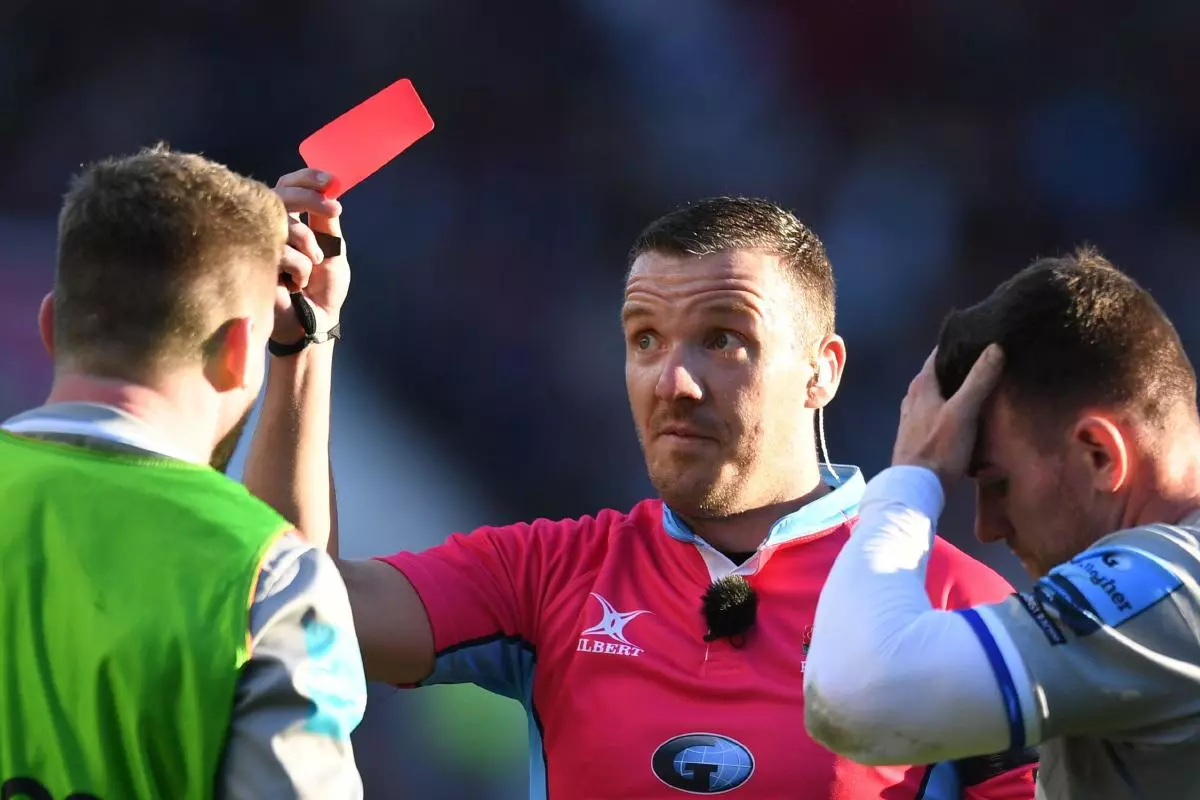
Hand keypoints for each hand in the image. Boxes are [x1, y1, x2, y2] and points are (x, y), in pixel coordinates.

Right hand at [272, 169, 350, 342]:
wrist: (313, 324)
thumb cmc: (323, 290)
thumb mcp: (332, 250)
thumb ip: (326, 223)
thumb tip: (327, 190)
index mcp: (290, 221)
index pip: (288, 186)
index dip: (305, 178)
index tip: (329, 181)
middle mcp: (270, 227)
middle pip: (280, 193)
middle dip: (309, 197)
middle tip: (333, 209)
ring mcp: (258, 243)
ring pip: (282, 221)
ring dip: (307, 241)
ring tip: (314, 264)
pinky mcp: (251, 262)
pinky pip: (279, 250)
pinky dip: (298, 266)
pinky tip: (295, 284)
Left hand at [892, 344, 1004, 487]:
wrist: (917, 487)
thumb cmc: (940, 447)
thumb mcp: (963, 411)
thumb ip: (979, 380)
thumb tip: (995, 347)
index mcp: (921, 385)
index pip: (939, 354)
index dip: (958, 345)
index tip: (981, 338)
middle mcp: (913, 397)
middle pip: (939, 374)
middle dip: (960, 367)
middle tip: (988, 361)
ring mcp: (913, 416)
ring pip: (938, 394)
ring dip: (956, 389)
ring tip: (982, 386)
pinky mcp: (918, 434)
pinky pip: (937, 412)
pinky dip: (951, 408)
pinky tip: (966, 414)